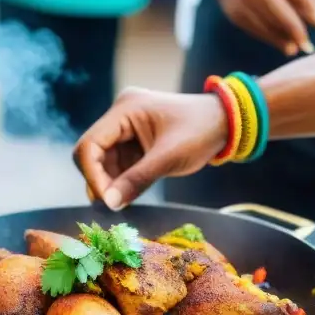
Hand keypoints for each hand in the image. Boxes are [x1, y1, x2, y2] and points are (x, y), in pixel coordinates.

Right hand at [74, 87, 227, 209]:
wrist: (224, 122)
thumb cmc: (201, 132)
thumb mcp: (170, 157)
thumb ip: (138, 180)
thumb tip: (109, 203)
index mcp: (125, 109)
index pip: (90, 144)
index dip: (92, 174)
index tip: (106, 200)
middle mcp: (119, 116)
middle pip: (91, 153)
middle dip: (99, 180)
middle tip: (113, 205)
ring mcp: (125, 129)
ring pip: (102, 162)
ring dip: (109, 183)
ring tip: (123, 202)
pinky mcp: (132, 142)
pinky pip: (117, 164)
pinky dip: (120, 181)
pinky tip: (128, 194)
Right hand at [210, 0, 314, 56]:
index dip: (313, 12)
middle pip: (284, 15)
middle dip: (299, 32)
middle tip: (308, 45)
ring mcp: (245, 2)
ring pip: (271, 27)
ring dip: (285, 40)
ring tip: (295, 48)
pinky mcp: (236, 16)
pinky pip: (258, 32)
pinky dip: (272, 39)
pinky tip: (281, 43)